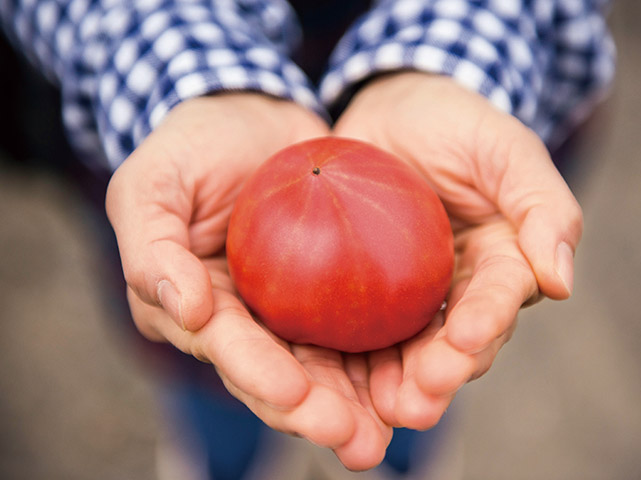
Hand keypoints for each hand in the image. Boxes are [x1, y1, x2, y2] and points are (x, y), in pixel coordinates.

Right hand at [106, 93, 391, 469]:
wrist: (252, 114)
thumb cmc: (192, 147)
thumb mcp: (150, 184)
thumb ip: (151, 248)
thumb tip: (185, 311)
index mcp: (197, 310)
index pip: (229, 350)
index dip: (259, 376)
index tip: (297, 396)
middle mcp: (247, 322)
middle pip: (284, 376)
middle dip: (319, 413)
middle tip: (361, 442)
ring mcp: (292, 311)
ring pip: (329, 366)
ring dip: (362, 403)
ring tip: (399, 428)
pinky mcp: (334, 290)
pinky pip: (365, 324)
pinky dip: (392, 352)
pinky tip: (425, 371)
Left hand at [333, 72, 582, 428]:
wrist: (391, 110)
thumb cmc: (455, 122)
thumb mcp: (505, 148)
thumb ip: (542, 206)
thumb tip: (562, 281)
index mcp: (504, 260)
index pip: (501, 296)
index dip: (486, 320)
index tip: (464, 338)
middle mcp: (462, 289)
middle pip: (457, 341)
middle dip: (442, 372)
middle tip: (418, 399)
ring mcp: (413, 295)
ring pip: (411, 349)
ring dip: (399, 384)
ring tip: (382, 410)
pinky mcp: (367, 293)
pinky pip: (360, 329)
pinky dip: (351, 359)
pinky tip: (331, 381)